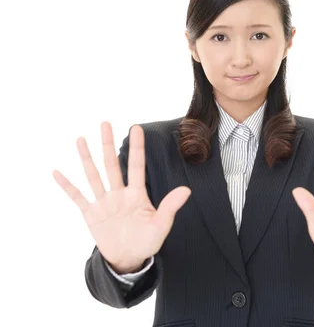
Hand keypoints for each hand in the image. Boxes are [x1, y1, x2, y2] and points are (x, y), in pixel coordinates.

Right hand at [53, 122, 190, 271]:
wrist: (129, 259)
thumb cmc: (148, 241)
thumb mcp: (161, 225)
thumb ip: (170, 206)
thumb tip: (187, 190)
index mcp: (137, 194)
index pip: (136, 166)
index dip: (136, 147)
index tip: (136, 127)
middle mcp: (119, 194)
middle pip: (112, 164)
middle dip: (108, 144)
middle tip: (105, 123)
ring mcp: (104, 202)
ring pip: (94, 175)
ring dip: (86, 158)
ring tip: (80, 139)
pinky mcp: (91, 214)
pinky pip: (77, 197)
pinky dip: (67, 185)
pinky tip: (57, 172)